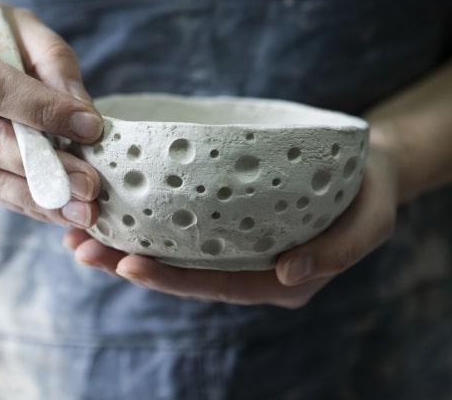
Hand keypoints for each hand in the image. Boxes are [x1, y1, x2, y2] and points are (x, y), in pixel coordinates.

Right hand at [0, 0, 101, 226]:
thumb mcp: (21, 26)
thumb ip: (54, 64)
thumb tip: (85, 117)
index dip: (41, 110)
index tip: (89, 127)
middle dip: (41, 165)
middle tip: (88, 184)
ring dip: (35, 195)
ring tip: (80, 209)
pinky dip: (23, 201)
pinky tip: (57, 208)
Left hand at [64, 131, 397, 307]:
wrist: (366, 166)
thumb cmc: (369, 190)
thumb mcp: (372, 219)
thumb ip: (339, 250)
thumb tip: (288, 274)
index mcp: (278, 278)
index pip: (217, 285)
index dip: (171, 279)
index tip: (127, 265)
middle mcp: (248, 266)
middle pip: (182, 273)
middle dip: (128, 263)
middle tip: (82, 249)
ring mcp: (233, 244)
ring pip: (173, 250)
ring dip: (124, 242)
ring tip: (79, 232)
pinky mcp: (223, 218)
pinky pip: (180, 225)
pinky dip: (145, 218)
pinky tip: (113, 206)